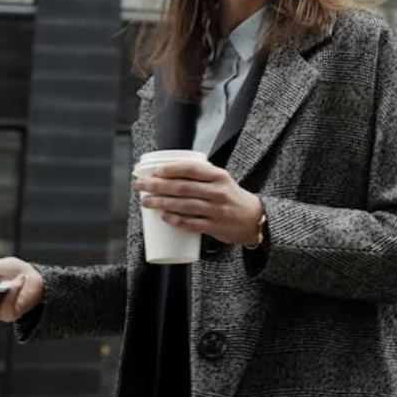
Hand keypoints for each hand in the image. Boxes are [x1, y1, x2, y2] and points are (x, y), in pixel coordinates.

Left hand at [134, 160, 263, 245]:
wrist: (254, 218)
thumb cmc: (231, 197)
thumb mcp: (221, 180)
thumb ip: (200, 175)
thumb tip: (165, 173)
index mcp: (219, 176)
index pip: (191, 169)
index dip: (170, 169)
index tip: (154, 171)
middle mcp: (219, 192)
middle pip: (183, 187)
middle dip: (158, 186)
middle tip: (141, 186)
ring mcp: (218, 210)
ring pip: (185, 205)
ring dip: (162, 203)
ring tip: (146, 202)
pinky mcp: (216, 227)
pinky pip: (193, 224)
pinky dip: (177, 220)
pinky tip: (164, 217)